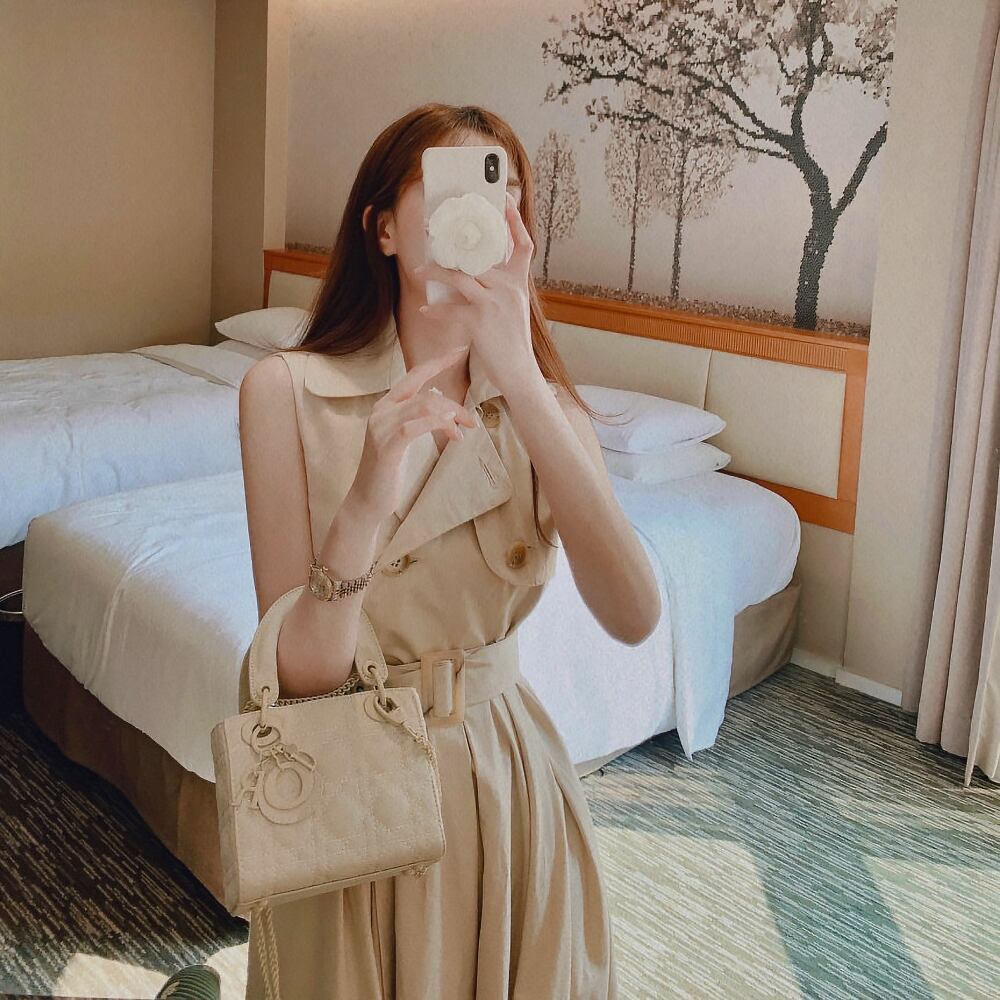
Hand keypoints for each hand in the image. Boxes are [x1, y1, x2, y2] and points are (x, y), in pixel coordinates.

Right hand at [349, 347, 477, 522]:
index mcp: (386, 406)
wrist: (367, 501)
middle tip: (472, 420)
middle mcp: (381, 411)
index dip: (437, 362)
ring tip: (463, 432)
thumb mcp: (404, 440)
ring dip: (451, 417)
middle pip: (425, 393)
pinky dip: (439, 425)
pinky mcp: (387, 446)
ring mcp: (381, 427)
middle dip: (454, 404)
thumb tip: (444, 407)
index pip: (414, 375)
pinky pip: (415, 425)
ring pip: (425, 406)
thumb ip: (418, 419)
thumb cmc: (389, 472)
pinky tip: (453, 435)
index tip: (459, 350)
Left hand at [415, 192, 536, 397]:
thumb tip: (473, 271)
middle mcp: (509, 288)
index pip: (523, 245)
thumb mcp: (513, 308)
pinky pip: (450, 310)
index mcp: (519, 283)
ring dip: (435, 273)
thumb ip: (499, 287)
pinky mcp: (479, 322)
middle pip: (478, 256)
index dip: (515, 222)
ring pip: (460, 276)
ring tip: (420, 273)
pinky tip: (424, 310)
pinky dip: (435, 311)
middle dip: (453, 245)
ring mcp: (494, 304)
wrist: (518, 371)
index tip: (505, 201)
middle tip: (434, 233)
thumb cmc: (511, 340)